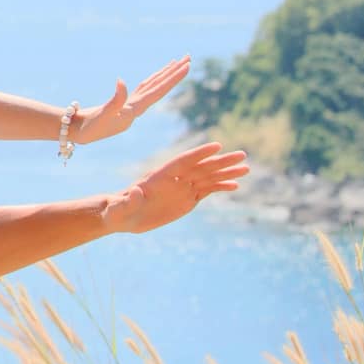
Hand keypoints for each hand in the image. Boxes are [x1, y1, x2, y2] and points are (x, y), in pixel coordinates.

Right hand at [71, 55, 191, 145]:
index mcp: (135, 109)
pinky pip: (142, 88)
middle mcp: (138, 107)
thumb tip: (121, 80)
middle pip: (160, 87)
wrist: (80, 134)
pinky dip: (150, 81)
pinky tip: (156, 77)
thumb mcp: (103, 114)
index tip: (186, 66)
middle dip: (174, 73)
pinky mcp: (123, 104)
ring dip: (164, 75)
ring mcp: (131, 105)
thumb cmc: (91, 127)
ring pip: (152, 86)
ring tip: (176, 63)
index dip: (173, 78)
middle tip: (188, 57)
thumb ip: (115, 99)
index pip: (158, 91)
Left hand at [103, 142, 248, 234]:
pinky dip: (220, 187)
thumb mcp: (120, 207)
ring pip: (207, 177)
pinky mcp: (186, 199)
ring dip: (226, 173)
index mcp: (159, 176)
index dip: (199, 154)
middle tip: (242, 155)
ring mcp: (182, 188)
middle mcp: (173, 179)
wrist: (123, 217)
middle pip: (200, 167)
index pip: (182, 162)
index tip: (217, 146)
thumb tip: (137, 191)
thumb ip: (128, 200)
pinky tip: (235, 185)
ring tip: (246, 168)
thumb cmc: (118, 210)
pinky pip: (206, 191)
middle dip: (221, 162)